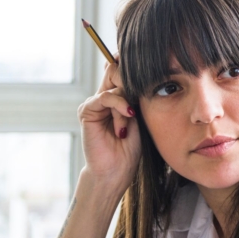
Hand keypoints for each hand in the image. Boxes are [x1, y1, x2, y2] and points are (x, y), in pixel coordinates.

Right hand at [77, 58, 140, 194]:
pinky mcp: (87, 111)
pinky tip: (128, 115)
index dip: (133, 67)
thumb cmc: (131, 147)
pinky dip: (119, 105)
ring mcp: (95, 103)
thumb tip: (142, 74)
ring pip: (115, 84)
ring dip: (127, 103)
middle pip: (116, 70)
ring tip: (130, 122)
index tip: (151, 68)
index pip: (122, 70)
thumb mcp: (140, 116)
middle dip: (132, 82)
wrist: (118, 170)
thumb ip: (137, 96)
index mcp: (118, 97)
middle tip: (139, 101)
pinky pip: (106, 97)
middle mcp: (106, 97)